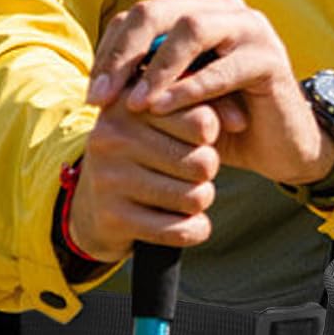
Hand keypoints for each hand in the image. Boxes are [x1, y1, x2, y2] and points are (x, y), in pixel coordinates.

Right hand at [68, 95, 222, 263]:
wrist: (92, 204)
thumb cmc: (146, 153)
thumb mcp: (169, 121)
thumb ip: (212, 108)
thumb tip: (241, 122)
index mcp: (130, 104)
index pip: (202, 121)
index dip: (211, 136)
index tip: (201, 139)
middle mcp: (113, 136)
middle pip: (203, 162)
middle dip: (208, 172)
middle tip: (193, 172)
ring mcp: (109, 178)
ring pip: (195, 197)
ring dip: (201, 200)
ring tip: (187, 194)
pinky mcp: (112, 217)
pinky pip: (180, 230)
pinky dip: (195, 230)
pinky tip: (190, 223)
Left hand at [88, 0, 333, 189]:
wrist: (279, 146)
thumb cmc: (218, 121)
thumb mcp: (174, 100)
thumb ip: (145, 83)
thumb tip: (97, 86)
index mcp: (195, 10)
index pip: (138, 16)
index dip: (110, 52)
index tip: (93, 96)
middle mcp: (222, 8)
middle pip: (158, 11)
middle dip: (124, 54)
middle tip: (102, 97)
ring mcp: (250, 27)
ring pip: (192, 28)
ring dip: (157, 67)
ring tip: (136, 104)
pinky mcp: (270, 57)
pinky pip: (223, 67)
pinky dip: (189, 88)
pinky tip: (164, 110)